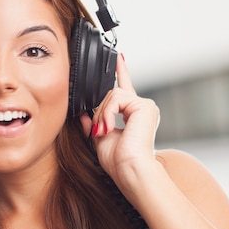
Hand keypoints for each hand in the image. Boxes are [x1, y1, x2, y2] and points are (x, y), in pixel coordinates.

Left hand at [79, 54, 160, 189]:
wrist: (130, 171)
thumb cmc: (119, 162)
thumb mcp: (100, 139)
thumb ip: (94, 123)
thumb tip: (84, 114)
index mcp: (132, 114)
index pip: (126, 87)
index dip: (121, 71)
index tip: (119, 57)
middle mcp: (141, 108)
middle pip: (110, 94)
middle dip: (99, 112)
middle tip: (100, 131)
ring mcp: (144, 106)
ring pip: (112, 94)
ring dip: (102, 114)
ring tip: (105, 131)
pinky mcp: (144, 106)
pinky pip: (116, 98)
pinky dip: (107, 113)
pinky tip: (109, 127)